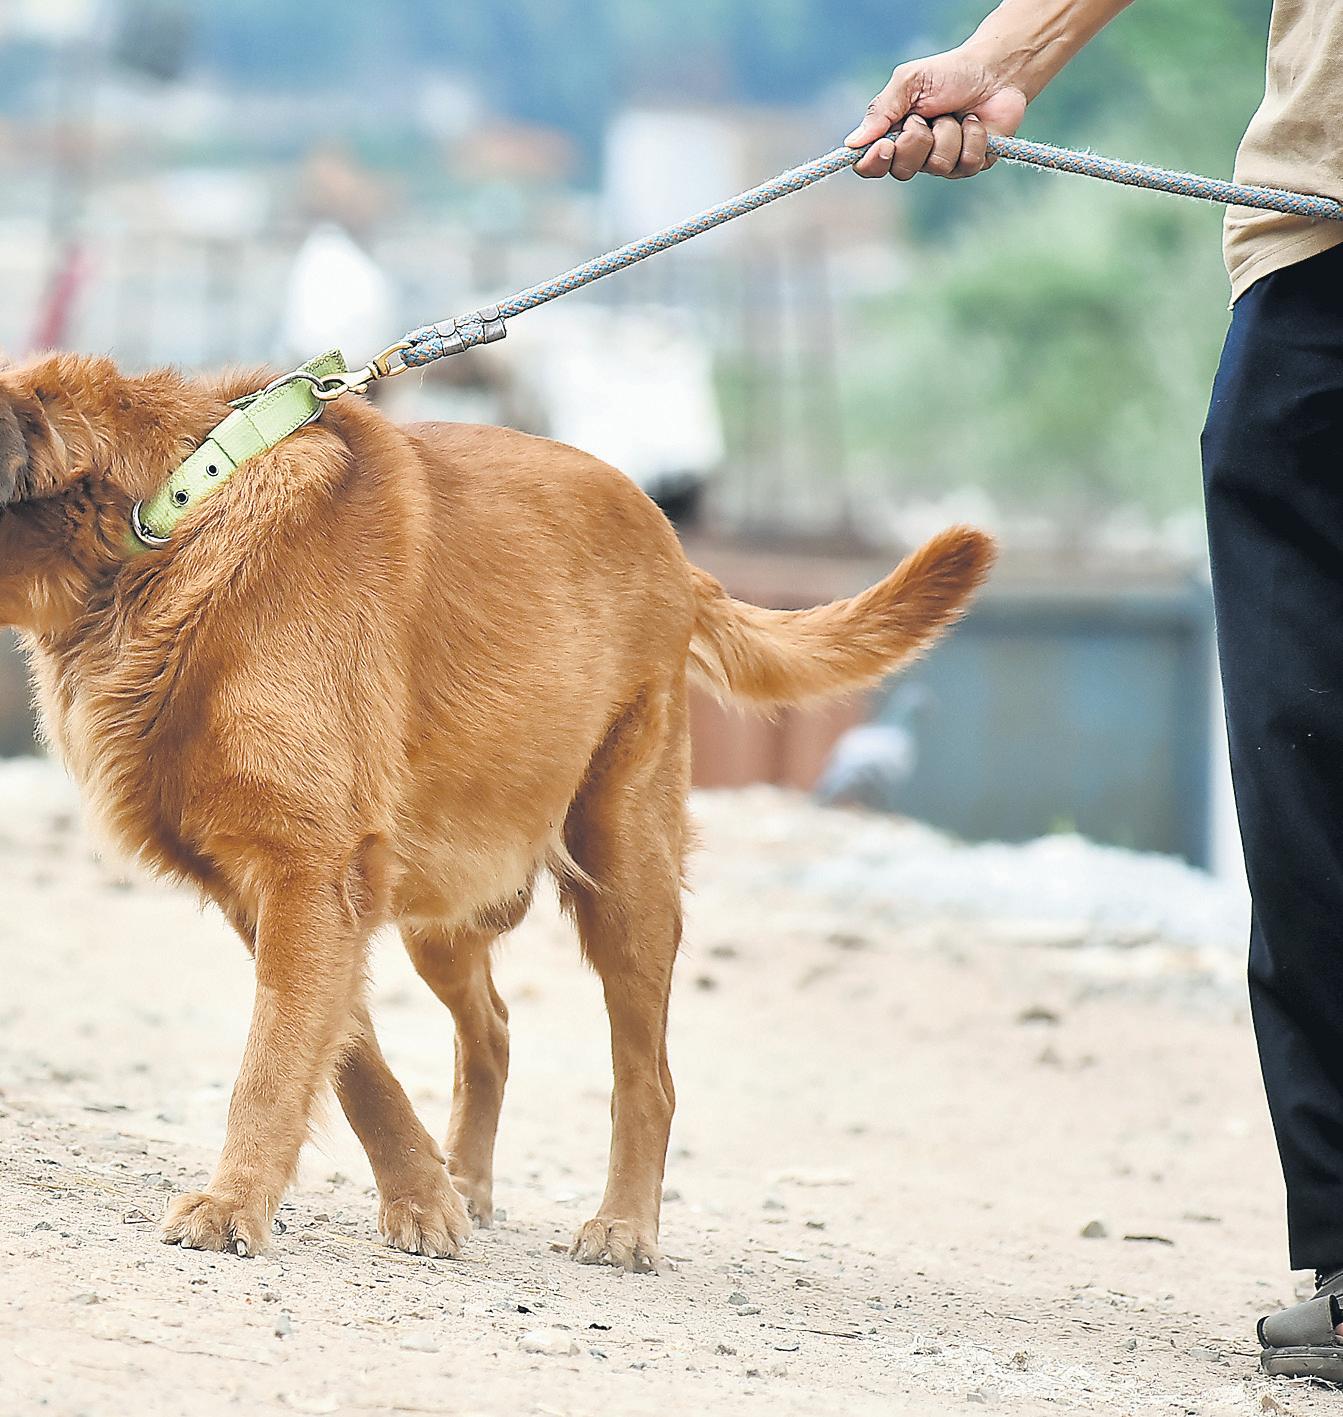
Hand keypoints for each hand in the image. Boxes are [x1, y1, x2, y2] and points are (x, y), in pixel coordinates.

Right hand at [846, 47, 1028, 180]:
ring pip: (937, 165)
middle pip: (902, 171)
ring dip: (949, 132)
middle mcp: (915, 156)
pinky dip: (973, 136)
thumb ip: (881, 110)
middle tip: (926, 117)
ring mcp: (943, 164)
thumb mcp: (909, 81)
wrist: (994, 70)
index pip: (869, 166)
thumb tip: (853, 142)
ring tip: (955, 114)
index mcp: (893, 137)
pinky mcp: (970, 165)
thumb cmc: (948, 74)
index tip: (884, 145)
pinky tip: (974, 122)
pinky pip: (966, 163)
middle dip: (916, 140)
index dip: (874, 162)